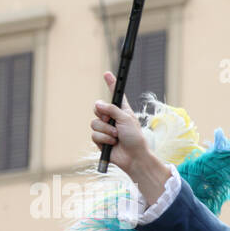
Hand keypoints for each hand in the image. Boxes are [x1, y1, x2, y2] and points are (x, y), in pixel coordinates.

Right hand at [90, 71, 169, 193]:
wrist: (134, 157)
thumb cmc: (135, 138)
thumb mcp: (126, 119)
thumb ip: (112, 109)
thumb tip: (97, 104)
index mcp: (121, 111)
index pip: (115, 95)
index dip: (111, 84)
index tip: (108, 73)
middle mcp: (112, 118)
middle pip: (97, 108)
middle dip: (103, 115)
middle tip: (112, 122)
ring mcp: (105, 129)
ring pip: (94, 123)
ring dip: (107, 130)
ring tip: (117, 136)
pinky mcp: (100, 140)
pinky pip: (94, 135)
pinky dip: (104, 139)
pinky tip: (112, 144)